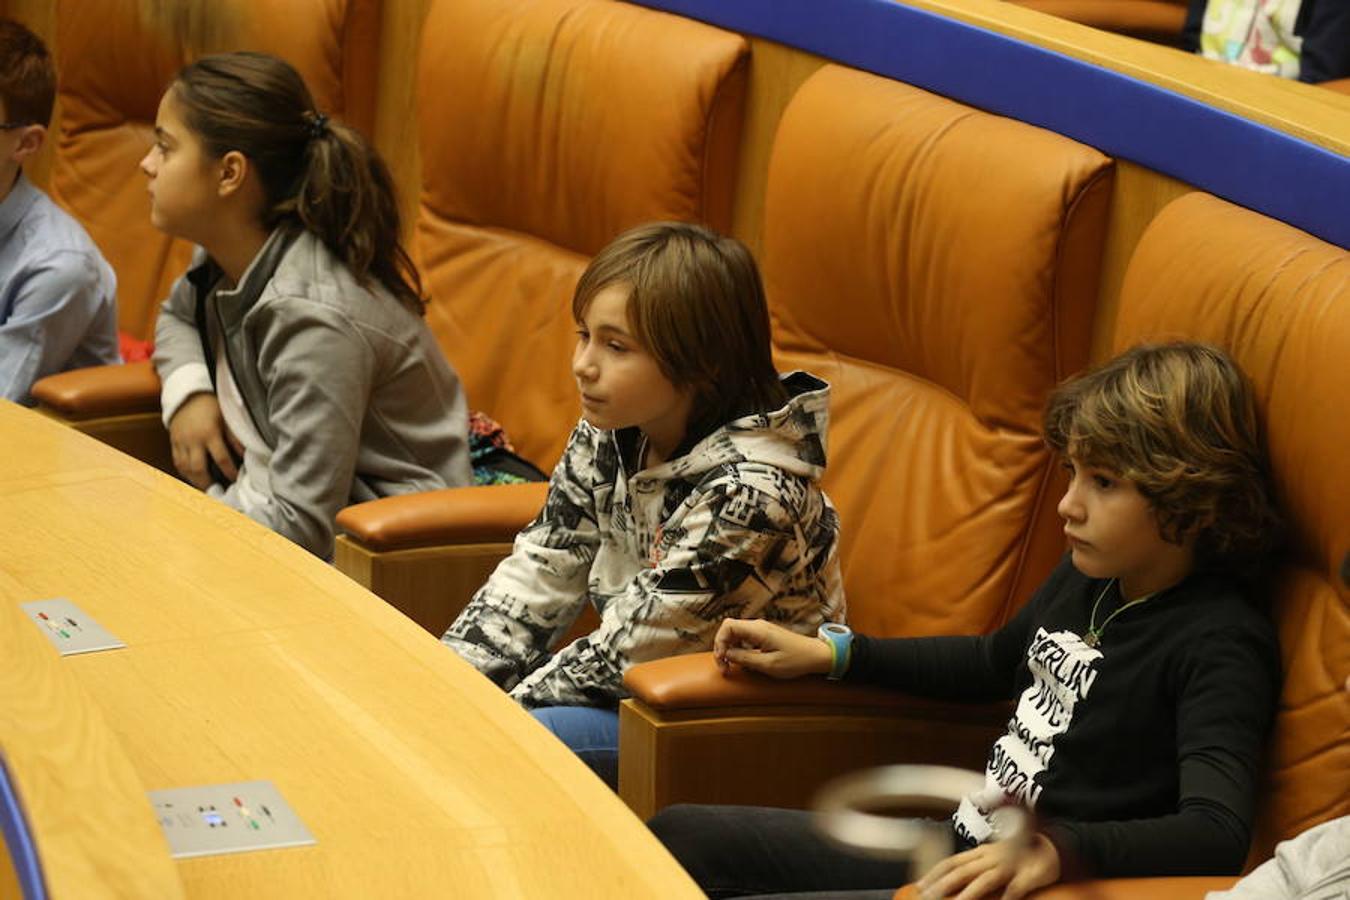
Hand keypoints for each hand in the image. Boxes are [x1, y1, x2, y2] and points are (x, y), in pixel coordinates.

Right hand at [168, 392, 241, 489]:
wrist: (187, 395)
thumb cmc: (211, 406)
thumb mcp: (227, 418)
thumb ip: (235, 438)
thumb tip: (246, 456)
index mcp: (209, 433)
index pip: (221, 458)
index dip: (230, 472)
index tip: (236, 480)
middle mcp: (193, 440)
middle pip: (198, 468)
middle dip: (208, 483)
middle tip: (217, 493)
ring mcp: (180, 442)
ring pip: (185, 468)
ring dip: (195, 481)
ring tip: (206, 489)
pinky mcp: (172, 442)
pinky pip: (177, 462)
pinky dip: (185, 472)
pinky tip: (193, 478)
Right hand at [712, 618, 833, 678]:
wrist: (816, 655)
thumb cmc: (796, 660)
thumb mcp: (768, 664)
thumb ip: (745, 658)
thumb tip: (727, 654)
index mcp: (757, 630)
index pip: (727, 627)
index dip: (720, 642)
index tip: (722, 660)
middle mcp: (757, 626)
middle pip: (729, 629)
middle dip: (722, 647)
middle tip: (725, 666)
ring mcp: (761, 630)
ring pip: (735, 634)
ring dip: (730, 648)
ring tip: (732, 665)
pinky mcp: (764, 635)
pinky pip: (744, 638)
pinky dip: (739, 648)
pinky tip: (743, 661)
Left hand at [916, 833, 1059, 899]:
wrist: (1053, 845)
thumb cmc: (1019, 854)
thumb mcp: (993, 856)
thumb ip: (973, 865)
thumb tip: (949, 877)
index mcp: (981, 852)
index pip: (952, 861)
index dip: (935, 873)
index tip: (919, 886)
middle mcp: (992, 856)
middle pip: (963, 870)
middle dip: (944, 885)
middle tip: (928, 897)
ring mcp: (1011, 864)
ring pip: (986, 879)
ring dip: (970, 894)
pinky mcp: (1030, 874)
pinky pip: (1018, 887)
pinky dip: (1009, 896)